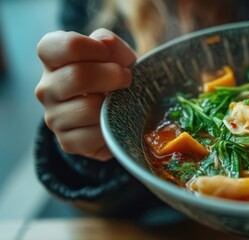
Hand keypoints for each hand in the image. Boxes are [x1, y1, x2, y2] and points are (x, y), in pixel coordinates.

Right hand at [35, 28, 135, 160]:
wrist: (118, 115)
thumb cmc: (113, 78)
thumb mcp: (117, 56)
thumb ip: (112, 46)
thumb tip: (105, 45)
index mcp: (53, 61)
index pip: (53, 47)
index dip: (87, 47)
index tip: (107, 53)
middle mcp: (46, 88)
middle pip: (77, 76)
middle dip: (112, 75)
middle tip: (127, 78)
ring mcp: (54, 117)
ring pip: (88, 108)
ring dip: (114, 104)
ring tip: (122, 100)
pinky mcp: (68, 141)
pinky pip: (94, 135)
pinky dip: (111, 127)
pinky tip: (114, 120)